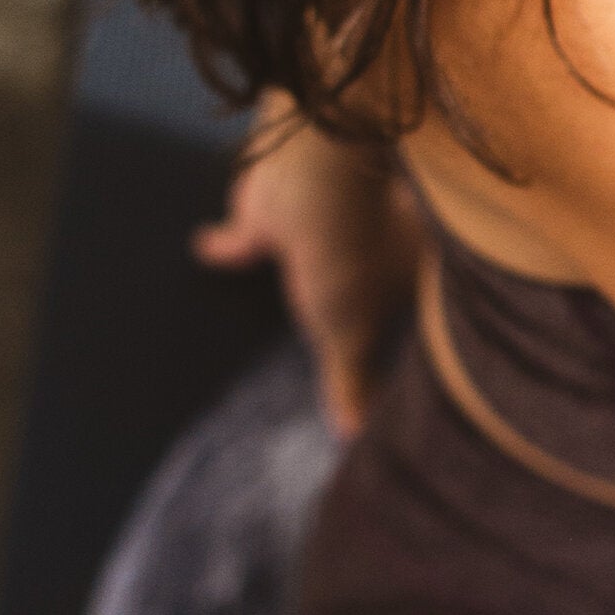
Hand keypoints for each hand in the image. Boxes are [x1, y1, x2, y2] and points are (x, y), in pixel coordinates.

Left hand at [193, 109, 421, 434]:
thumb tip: (355, 436)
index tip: (395, 347)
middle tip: (341, 319)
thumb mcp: (350, 337)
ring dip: (296, 267)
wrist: (312, 177)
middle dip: (355, 291)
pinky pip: (244, 232)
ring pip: (308, 249)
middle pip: (364, 269)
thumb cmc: (347, 257)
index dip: (402, 321)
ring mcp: (319, 215)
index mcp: (410, 260)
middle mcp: (372, 230)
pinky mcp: (267, 206)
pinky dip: (225, 243)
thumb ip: (350, 381)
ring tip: (288, 290)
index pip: (406, 299)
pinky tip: (204, 249)